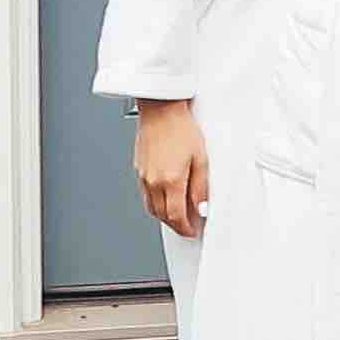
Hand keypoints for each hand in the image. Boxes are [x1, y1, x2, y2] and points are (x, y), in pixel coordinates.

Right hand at [133, 96, 212, 237]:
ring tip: (178, 215)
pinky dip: (155, 203)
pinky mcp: (138, 169)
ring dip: (164, 216)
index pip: (176, 217)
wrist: (161, 109)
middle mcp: (153, 181)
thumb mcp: (201, 159)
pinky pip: (145, 195)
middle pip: (162, 216)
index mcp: (170, 181)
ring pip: (151, 207)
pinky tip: (165, 198)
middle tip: (188, 226)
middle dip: (176, 225)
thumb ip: (200, 187)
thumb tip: (201, 207)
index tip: (192, 231)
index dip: (185, 228)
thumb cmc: (181, 127)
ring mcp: (143, 176)